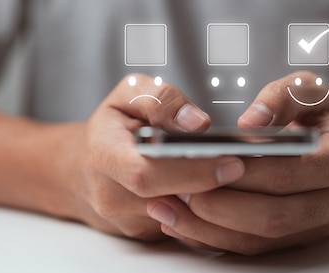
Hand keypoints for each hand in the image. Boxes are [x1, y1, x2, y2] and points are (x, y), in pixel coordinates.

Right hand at [62, 74, 245, 240]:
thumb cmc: (111, 126)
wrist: (81, 167)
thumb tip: (198, 123)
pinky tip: (222, 187)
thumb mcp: (128, 94)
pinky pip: (183, 225)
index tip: (230, 161)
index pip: (147, 174)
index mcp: (103, 155)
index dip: (191, 171)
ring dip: (215, 198)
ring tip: (239, 173)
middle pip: (171, 201)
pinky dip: (207, 208)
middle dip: (214, 186)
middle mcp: (111, 195)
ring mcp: (127, 220)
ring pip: (182, 218)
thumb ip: (162, 100)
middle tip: (247, 167)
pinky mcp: (144, 233)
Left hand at [146, 71, 328, 253]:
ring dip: (209, 229)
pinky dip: (215, 238)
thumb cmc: (318, 116)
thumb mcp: (308, 90)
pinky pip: (254, 249)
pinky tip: (182, 221)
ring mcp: (319, 227)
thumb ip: (281, 97)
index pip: (287, 173)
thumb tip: (251, 122)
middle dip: (220, 206)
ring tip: (167, 207)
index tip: (202, 161)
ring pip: (260, 241)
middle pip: (273, 216)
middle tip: (177, 188)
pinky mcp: (298, 241)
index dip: (244, 171)